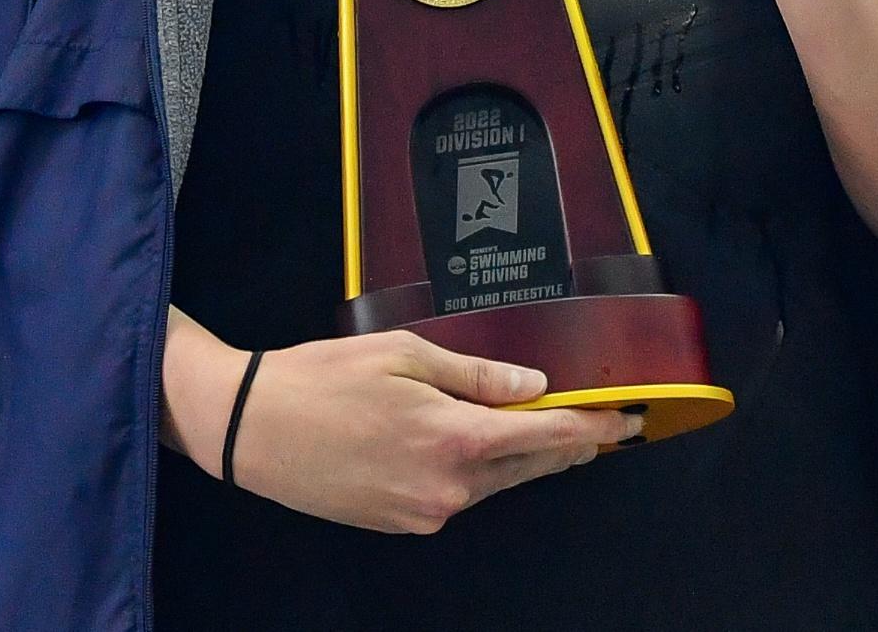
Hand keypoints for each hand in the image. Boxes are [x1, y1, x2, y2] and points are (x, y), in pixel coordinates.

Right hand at [162, 315, 636, 534]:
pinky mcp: (402, 521)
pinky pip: (459, 495)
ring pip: (497, 482)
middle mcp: (448, 487)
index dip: (594, 427)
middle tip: (606, 426)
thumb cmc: (321, 379)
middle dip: (571, 444)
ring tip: (546, 428)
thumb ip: (477, 375)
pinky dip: (481, 471)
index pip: (549, 436)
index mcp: (453, 439)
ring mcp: (425, 511)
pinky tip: (478, 445)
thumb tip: (533, 388)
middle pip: (531, 465)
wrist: (251, 429)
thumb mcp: (404, 356)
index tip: (627, 419)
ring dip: (524, 457)